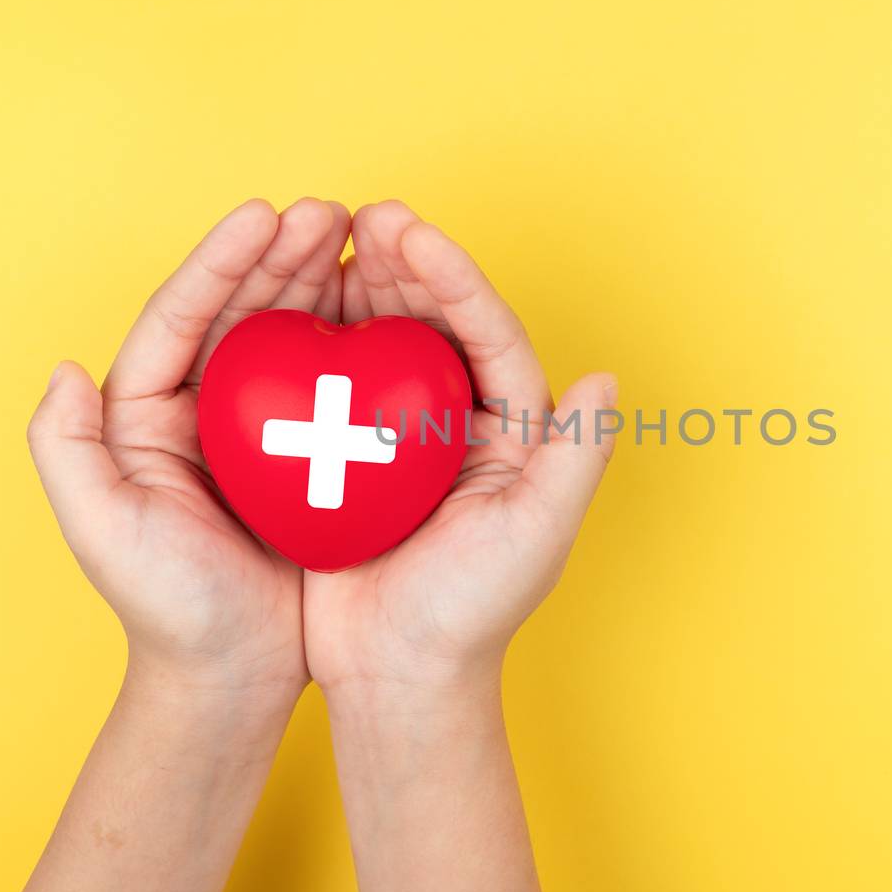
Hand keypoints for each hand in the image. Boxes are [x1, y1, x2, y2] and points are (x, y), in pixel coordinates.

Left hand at [27, 197, 350, 700]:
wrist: (232, 671)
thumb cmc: (168, 607)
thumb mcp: (102, 531)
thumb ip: (67, 451)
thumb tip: (65, 370)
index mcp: (144, 414)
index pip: (179, 317)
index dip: (220, 262)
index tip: (263, 217)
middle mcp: (199, 407)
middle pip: (238, 310)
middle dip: (280, 255)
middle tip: (328, 212)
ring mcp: (256, 427)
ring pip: (288, 333)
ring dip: (321, 280)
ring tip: (362, 237)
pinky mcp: (307, 452)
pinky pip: (331, 379)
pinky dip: (355, 336)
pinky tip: (388, 308)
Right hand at [302, 201, 617, 694]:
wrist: (400, 675)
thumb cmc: (475, 611)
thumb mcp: (537, 533)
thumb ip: (577, 454)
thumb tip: (606, 378)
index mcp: (513, 430)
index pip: (488, 334)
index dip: (454, 279)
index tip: (412, 233)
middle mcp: (459, 423)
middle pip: (435, 324)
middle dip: (405, 264)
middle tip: (366, 216)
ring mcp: (399, 438)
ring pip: (380, 343)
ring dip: (359, 287)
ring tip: (327, 235)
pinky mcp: (346, 459)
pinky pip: (329, 385)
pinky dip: (312, 341)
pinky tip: (285, 304)